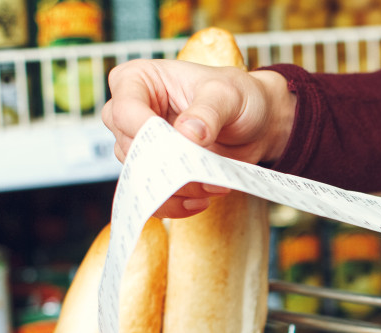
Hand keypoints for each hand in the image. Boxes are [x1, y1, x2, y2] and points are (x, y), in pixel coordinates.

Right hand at [101, 60, 295, 217]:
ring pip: (140, 176)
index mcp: (138, 80)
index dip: (146, 131)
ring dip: (176, 188)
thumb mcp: (228, 94)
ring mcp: (141, 144)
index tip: (181, 144)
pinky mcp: (156, 170)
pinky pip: (151, 196)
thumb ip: (208, 112)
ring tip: (212, 185)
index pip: (124, 110)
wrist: (256, 124)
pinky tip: (201, 201)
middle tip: (201, 171)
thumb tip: (187, 134)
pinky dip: (175, 204)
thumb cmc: (238, 96)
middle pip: (129, 148)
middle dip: (166, 166)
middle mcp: (131, 113)